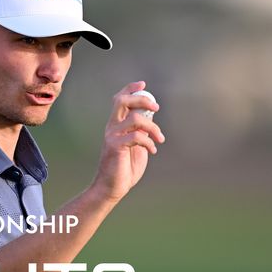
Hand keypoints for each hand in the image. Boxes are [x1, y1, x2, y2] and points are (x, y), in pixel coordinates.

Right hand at [91, 81, 165, 202]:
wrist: (112, 188)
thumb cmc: (124, 168)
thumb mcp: (136, 145)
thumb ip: (140, 130)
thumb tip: (151, 115)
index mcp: (115, 125)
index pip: (119, 99)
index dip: (130, 89)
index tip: (143, 84)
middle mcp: (111, 127)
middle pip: (122, 101)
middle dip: (141, 99)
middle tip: (156, 108)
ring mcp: (112, 136)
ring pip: (135, 119)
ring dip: (153, 128)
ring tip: (160, 139)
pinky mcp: (115, 147)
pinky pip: (136, 137)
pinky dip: (149, 142)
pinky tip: (153, 151)